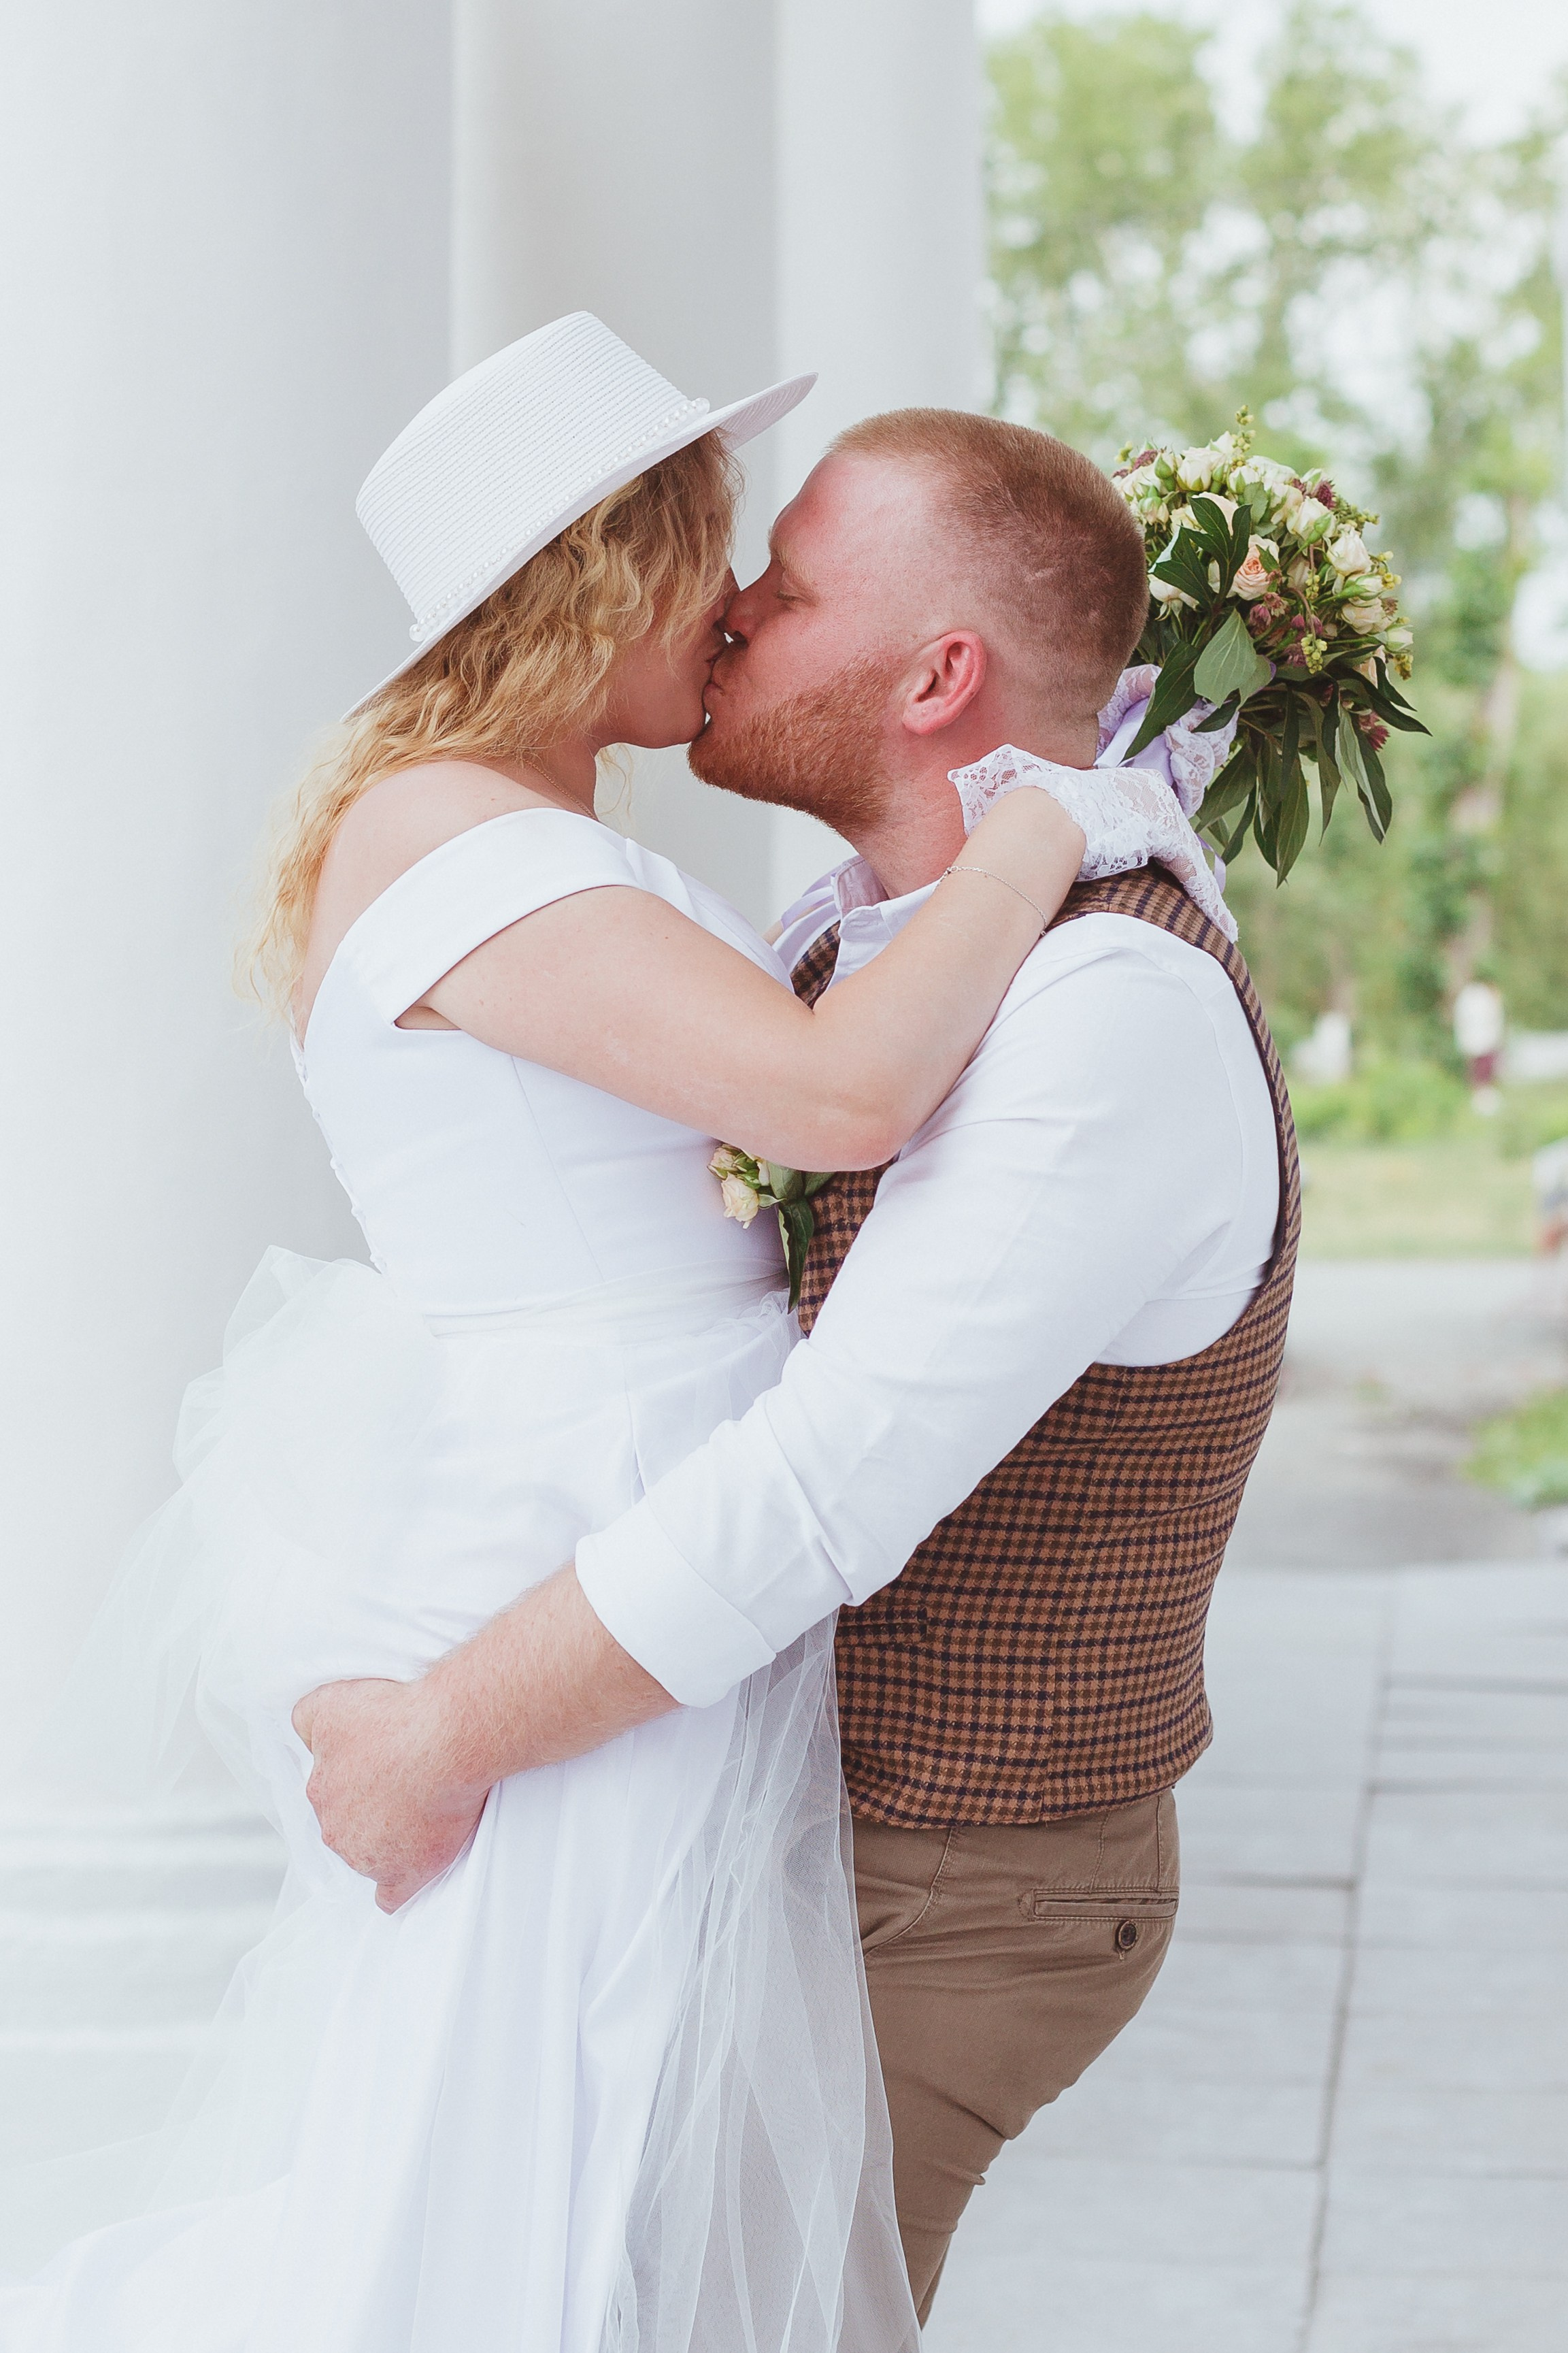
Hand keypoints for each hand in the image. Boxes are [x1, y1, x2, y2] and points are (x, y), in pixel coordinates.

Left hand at [292, 1677, 489, 1912]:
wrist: (444, 1740)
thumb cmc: (392, 1717)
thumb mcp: (330, 1703)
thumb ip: (306, 1723)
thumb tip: (303, 1742)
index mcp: (320, 1790)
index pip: (328, 1791)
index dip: (355, 1777)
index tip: (381, 1762)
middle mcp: (336, 1829)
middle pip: (347, 1825)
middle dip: (370, 1808)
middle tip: (406, 1780)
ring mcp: (368, 1857)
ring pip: (368, 1855)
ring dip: (387, 1839)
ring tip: (424, 1807)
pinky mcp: (405, 1874)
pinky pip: (392, 1896)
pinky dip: (397, 1887)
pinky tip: (406, 1874)